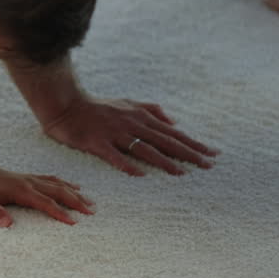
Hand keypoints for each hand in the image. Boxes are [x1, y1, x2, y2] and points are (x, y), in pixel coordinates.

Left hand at [0, 164, 92, 226]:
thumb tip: (7, 224)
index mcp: (22, 190)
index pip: (46, 203)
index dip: (60, 213)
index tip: (75, 223)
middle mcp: (30, 183)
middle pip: (59, 192)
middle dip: (76, 202)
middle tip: (92, 213)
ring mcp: (31, 179)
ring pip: (59, 185)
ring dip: (75, 193)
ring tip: (91, 203)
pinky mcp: (29, 178)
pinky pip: (52, 180)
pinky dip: (66, 184)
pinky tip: (75, 186)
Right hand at [43, 95, 217, 176]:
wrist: (66, 105)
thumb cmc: (97, 106)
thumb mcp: (128, 103)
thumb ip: (151, 110)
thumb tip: (174, 122)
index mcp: (141, 117)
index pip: (172, 133)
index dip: (193, 144)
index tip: (212, 155)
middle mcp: (132, 124)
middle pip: (164, 141)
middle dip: (188, 153)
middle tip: (208, 166)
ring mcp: (114, 133)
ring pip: (144, 149)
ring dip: (163, 161)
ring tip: (181, 173)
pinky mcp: (96, 142)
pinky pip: (113, 155)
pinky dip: (126, 164)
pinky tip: (139, 174)